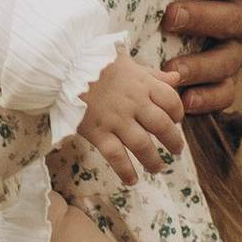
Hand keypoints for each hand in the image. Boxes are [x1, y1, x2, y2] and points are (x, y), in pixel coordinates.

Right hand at [75, 53, 188, 187]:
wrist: (63, 66)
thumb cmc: (93, 61)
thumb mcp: (126, 61)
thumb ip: (152, 73)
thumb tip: (175, 79)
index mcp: (142, 83)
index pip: (170, 101)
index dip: (177, 113)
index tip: (176, 121)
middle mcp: (133, 103)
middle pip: (161, 126)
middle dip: (173, 141)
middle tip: (176, 151)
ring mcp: (115, 119)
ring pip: (142, 145)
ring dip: (153, 160)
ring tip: (158, 168)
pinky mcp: (97, 132)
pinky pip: (115, 156)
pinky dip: (125, 170)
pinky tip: (132, 180)